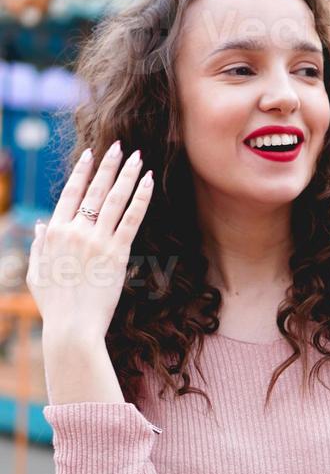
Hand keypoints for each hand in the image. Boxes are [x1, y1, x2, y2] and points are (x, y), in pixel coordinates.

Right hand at [26, 141, 153, 340]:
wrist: (72, 327)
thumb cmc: (55, 307)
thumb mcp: (36, 275)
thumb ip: (38, 247)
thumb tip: (40, 226)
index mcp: (54, 233)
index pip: (70, 194)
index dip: (82, 172)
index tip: (91, 155)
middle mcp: (75, 231)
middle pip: (95, 190)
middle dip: (109, 165)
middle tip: (120, 146)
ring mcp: (97, 240)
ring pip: (114, 199)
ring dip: (128, 174)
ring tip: (138, 157)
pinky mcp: (117, 253)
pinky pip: (131, 218)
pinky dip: (141, 198)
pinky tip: (149, 182)